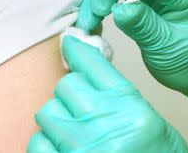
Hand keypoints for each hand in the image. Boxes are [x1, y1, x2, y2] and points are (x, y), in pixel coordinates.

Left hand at [27, 36, 187, 152]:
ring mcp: (79, 146)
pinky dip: (47, 145)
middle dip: (72, 95)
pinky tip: (64, 149)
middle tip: (84, 110)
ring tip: (76, 134)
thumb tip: (85, 63)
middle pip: (65, 86)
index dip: (77, 50)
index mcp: (129, 109)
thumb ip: (118, 96)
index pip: (91, 64)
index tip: (70, 44)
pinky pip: (38, 142)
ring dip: (58, 120)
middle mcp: (102, 124)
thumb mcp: (150, 123)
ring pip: (48, 111)